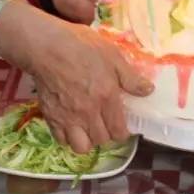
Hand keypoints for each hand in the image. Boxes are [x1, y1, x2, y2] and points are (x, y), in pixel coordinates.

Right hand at [0, 2, 152, 152]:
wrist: (45, 46)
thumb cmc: (81, 46)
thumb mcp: (112, 55)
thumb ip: (130, 77)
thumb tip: (148, 91)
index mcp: (106, 98)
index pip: (119, 132)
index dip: (123, 131)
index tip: (121, 124)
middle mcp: (88, 113)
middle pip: (102, 140)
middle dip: (107, 135)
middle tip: (105, 123)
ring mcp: (68, 117)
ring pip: (81, 147)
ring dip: (87, 140)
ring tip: (88, 128)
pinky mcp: (50, 117)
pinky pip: (61, 140)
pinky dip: (67, 137)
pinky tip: (70, 125)